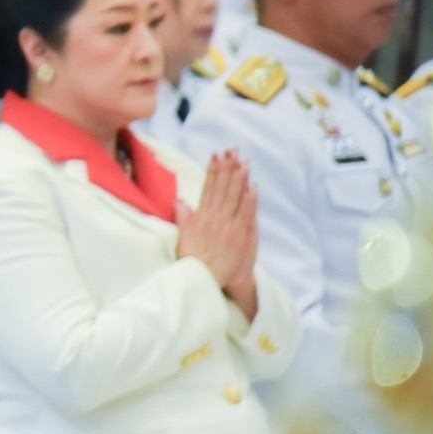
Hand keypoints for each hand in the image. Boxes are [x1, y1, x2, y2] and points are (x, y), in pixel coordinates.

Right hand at [175, 151, 258, 319]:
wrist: (205, 282)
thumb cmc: (195, 262)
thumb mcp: (184, 238)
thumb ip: (184, 218)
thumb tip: (180, 201)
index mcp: (200, 218)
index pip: (208, 189)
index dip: (213, 172)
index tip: (216, 156)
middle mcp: (215, 219)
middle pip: (223, 189)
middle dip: (227, 169)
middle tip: (232, 151)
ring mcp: (229, 227)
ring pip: (235, 198)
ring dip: (240, 179)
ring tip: (243, 162)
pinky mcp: (241, 236)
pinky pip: (246, 214)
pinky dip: (250, 200)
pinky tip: (252, 187)